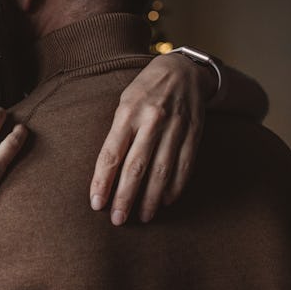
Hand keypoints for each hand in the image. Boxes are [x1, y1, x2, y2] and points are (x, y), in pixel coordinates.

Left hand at [89, 53, 214, 224]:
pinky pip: (184, 166)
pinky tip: (165, 201)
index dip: (102, 181)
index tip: (96, 203)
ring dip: (151, 198)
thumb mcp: (123, 103)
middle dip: (125, 197)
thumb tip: (105, 171)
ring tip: (143, 217)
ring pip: (161, 171)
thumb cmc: (144, 90)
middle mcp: (152, 121)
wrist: (183, 70)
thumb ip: (117, 133)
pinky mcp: (194, 134)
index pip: (111, 154)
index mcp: (128, 113)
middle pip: (136, 167)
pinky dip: (175, 186)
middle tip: (117, 220)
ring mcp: (175, 128)